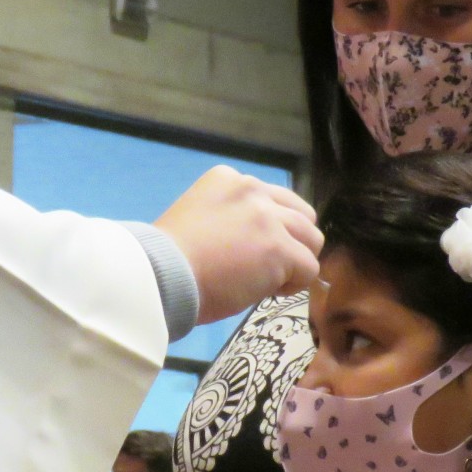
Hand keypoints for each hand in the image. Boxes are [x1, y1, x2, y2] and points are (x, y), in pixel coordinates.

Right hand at [154, 167, 321, 323]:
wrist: (160, 277)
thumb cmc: (168, 259)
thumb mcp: (197, 218)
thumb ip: (230, 218)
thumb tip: (256, 243)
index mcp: (228, 179)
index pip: (273, 199)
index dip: (270, 228)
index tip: (249, 250)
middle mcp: (252, 189)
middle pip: (300, 215)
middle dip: (292, 241)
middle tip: (269, 266)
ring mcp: (268, 218)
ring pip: (311, 239)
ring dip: (296, 262)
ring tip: (270, 280)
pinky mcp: (279, 248)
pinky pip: (309, 268)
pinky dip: (294, 284)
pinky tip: (268, 291)